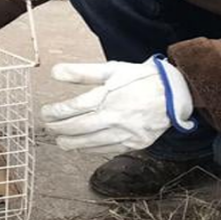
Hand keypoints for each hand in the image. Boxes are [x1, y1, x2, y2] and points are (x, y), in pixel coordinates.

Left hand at [40, 57, 194, 154]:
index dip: (56, 112)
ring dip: (72, 143)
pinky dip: (91, 149)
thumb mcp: (111, 69)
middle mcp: (115, 117)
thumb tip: (54, 72)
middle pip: (79, 127)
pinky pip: (108, 150)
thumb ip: (81, 72)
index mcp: (108, 96)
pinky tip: (82, 147)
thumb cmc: (141, 79)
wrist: (175, 94)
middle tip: (49, 127)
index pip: (74, 108)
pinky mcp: (135, 144)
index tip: (46, 112)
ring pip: (91, 143)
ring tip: (60, 141)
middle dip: (59, 129)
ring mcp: (126, 133)